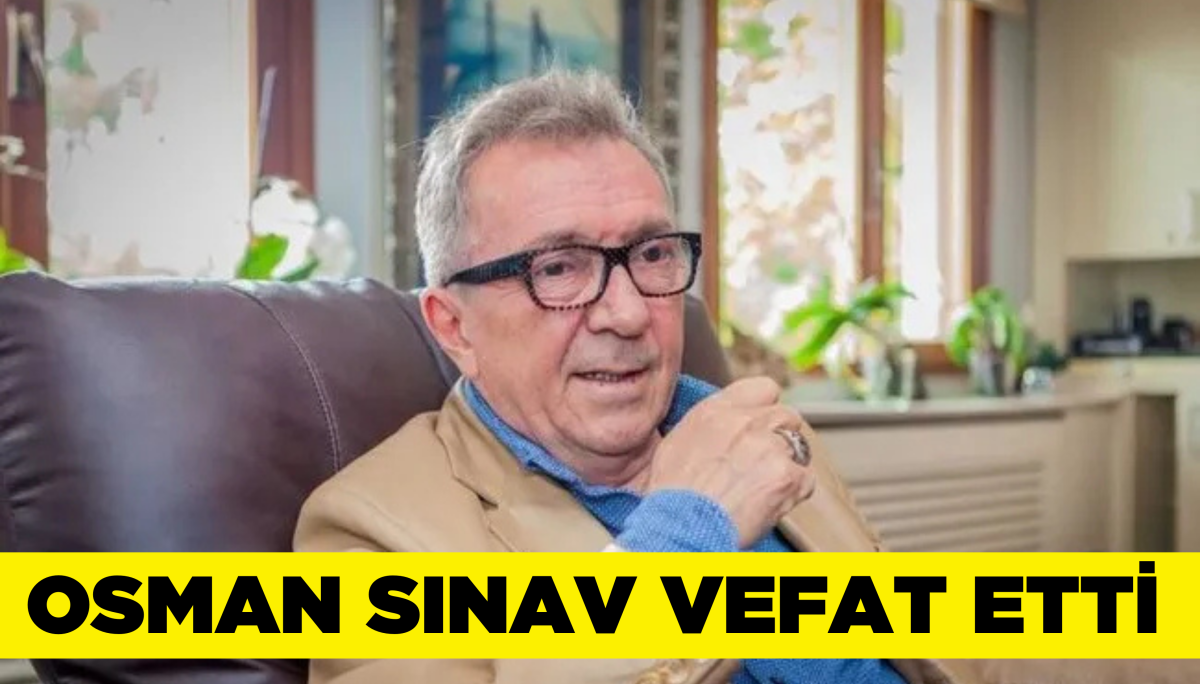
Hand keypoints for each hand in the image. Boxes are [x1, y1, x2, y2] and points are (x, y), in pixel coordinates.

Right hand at [646, 376, 816, 547]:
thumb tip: (724, 425)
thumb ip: (709, 425)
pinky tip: (768, 506)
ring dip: (786, 467)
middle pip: (788, 416)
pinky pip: (806, 481)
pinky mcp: (788, 476)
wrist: (681, 529)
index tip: (761, 427)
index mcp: (717, 410)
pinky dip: (792, 495)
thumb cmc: (672, 497)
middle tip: (762, 466)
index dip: (767, 408)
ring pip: (799, 449)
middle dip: (781, 439)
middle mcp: (746, 422)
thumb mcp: (676, 445)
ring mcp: (770, 447)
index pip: (764, 388)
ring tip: (760, 491)